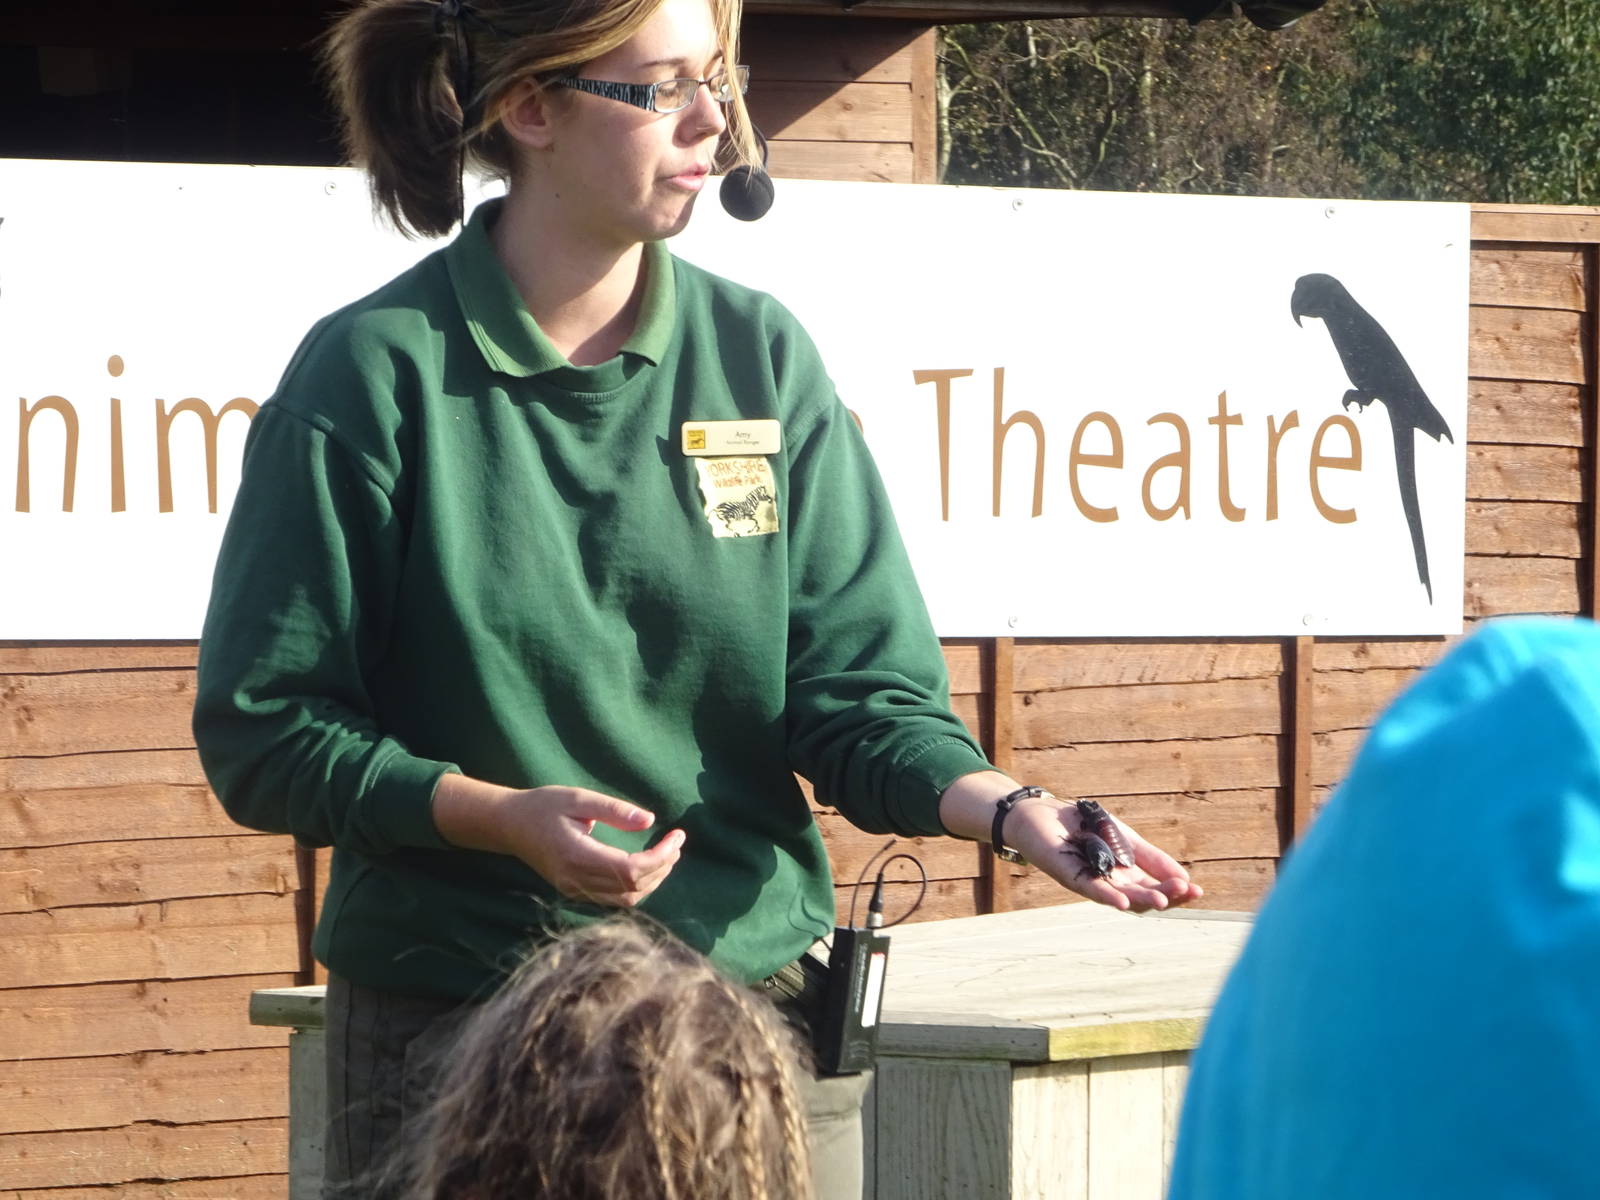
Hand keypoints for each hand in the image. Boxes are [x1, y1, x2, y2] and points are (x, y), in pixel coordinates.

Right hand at [433, 775, 684, 906]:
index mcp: (577, 856)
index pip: (631, 870)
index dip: (661, 857)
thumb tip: (649, 821)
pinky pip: (614, 899)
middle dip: (663, 867)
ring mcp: (574, 891)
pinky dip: (637, 886)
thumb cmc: (543, 806)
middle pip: (633, 888)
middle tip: (677, 842)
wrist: (509, 825)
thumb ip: (614, 810)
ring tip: (668, 853)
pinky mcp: (575, 892)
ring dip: (653, 880)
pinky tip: (647, 866)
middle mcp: (576, 881)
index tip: (678, 836)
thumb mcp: (578, 798)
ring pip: (626, 900)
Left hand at [1003, 795, 1201, 913]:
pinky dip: (1108, 897)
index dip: (1176, 891)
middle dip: (1166, 895)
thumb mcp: (1127, 840)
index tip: (1198, 889)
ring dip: (1143, 900)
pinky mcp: (1070, 875)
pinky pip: (1091, 889)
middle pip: (1142, 897)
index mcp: (1126, 876)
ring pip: (1121, 898)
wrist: (1045, 812)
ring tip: (1163, 902)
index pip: (1155, 889)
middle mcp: (1110, 884)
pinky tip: (1124, 902)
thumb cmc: (1084, 827)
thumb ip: (1153, 858)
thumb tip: (1186, 879)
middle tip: (1186, 892)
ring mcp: (1091, 882)